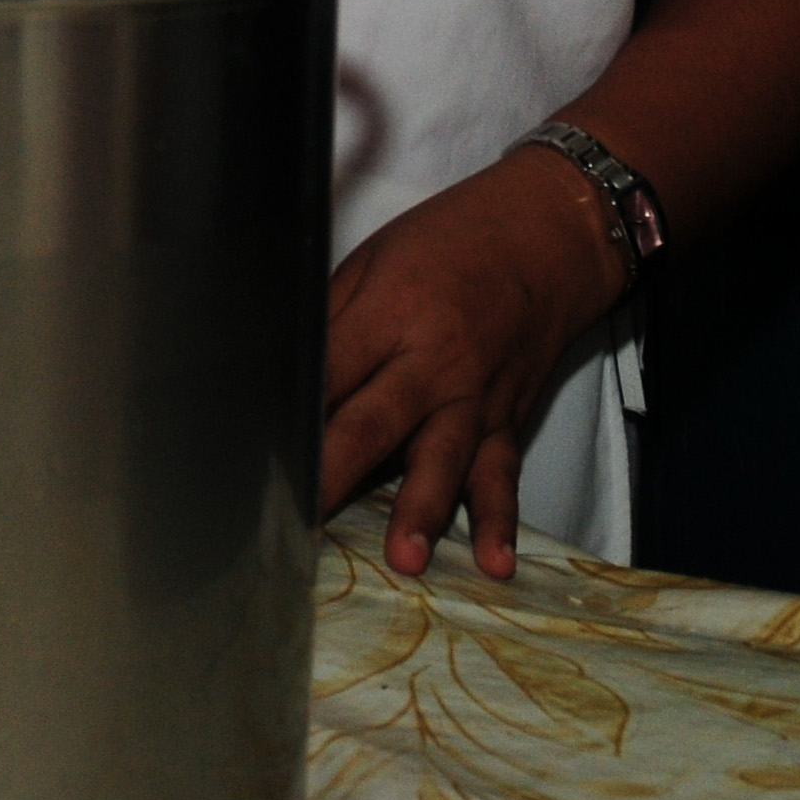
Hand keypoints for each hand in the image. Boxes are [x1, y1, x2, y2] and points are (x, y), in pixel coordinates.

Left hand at [322, 146, 628, 580]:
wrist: (545, 236)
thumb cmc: (448, 239)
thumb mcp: (373, 259)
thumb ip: (333, 316)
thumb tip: (286, 365)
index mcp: (388, 312)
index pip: (329, 371)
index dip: (291, 410)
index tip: (254, 452)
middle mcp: (432, 360)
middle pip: (373, 422)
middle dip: (335, 471)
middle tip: (299, 519)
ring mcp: (474, 396)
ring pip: (441, 459)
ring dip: (420, 509)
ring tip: (401, 559)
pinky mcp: (507, 418)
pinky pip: (502, 475)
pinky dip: (500, 520)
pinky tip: (494, 562)